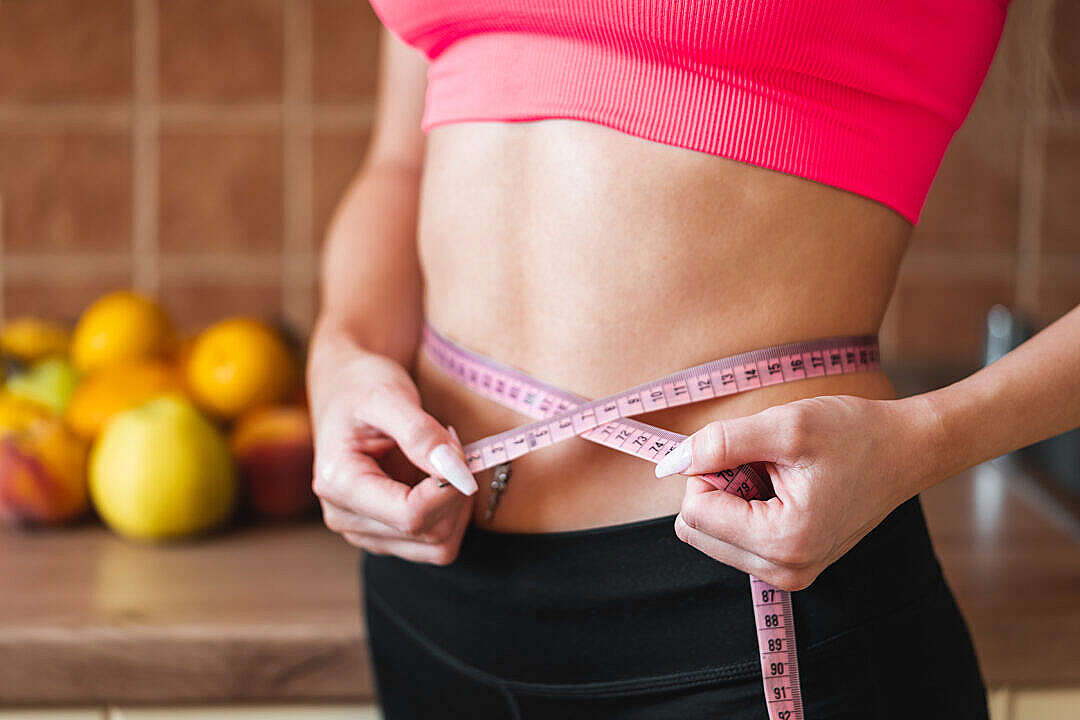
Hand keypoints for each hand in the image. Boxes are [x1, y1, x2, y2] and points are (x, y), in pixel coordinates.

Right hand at [311, 351, 477, 564]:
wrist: (346, 388)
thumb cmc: (362, 386)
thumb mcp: (389, 396)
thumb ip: (420, 435)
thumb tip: (455, 473)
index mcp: (338, 484)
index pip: (410, 517)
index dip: (449, 490)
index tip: (463, 453)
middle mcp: (345, 517)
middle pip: (428, 534)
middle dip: (455, 492)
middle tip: (453, 446)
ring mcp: (364, 531)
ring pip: (437, 547)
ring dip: (457, 506)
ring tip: (445, 461)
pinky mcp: (385, 534)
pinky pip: (436, 542)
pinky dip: (451, 513)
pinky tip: (441, 479)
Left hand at [661, 394, 941, 590]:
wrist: (907, 450)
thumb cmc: (854, 434)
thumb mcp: (785, 425)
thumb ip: (720, 443)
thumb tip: (668, 464)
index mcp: (783, 542)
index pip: (694, 511)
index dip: (709, 469)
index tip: (749, 452)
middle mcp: (784, 571)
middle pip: (697, 528)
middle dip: (718, 486)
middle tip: (764, 463)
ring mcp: (788, 573)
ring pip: (711, 533)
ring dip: (733, 496)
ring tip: (779, 475)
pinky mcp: (789, 565)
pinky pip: (735, 537)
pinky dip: (746, 506)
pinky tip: (784, 488)